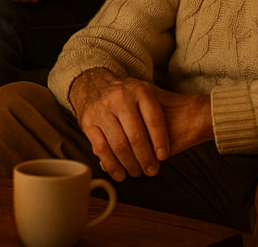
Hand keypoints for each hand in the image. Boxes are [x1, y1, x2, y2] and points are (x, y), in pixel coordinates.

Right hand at [69, 68, 210, 181]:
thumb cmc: (128, 96)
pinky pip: (101, 149)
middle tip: (151, 170)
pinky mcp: (88, 122)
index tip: (163, 157)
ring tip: (138, 172)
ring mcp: (102, 110)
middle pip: (136, 136)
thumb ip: (159, 114)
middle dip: (146, 159)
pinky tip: (120, 173)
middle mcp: (120, 98)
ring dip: (130, 164)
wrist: (95, 85)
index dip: (160, 142)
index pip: (154, 120)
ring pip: (119, 145)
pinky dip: (112, 165)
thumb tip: (169, 146)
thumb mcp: (147, 94)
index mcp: (140, 90)